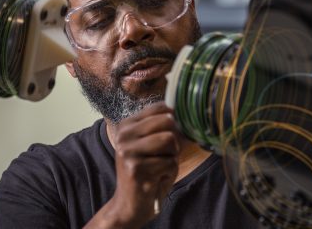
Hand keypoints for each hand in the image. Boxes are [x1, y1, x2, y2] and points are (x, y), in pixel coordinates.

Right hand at [84, 102, 179, 228]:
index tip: (168, 138)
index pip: (160, 107)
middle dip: (174, 140)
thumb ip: (162, 127)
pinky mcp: (136, 169)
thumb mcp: (150, 144)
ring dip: (172, 156)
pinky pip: (170, 163)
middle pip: (168, 121)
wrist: (130, 203)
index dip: (174, 122)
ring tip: (160, 166)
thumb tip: (187, 112)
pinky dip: (170, 172)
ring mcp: (128, 152)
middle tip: (164, 155)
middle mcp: (124, 135)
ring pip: (170, 140)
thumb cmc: (146, 171)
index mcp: (126, 125)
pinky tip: (157, 178)